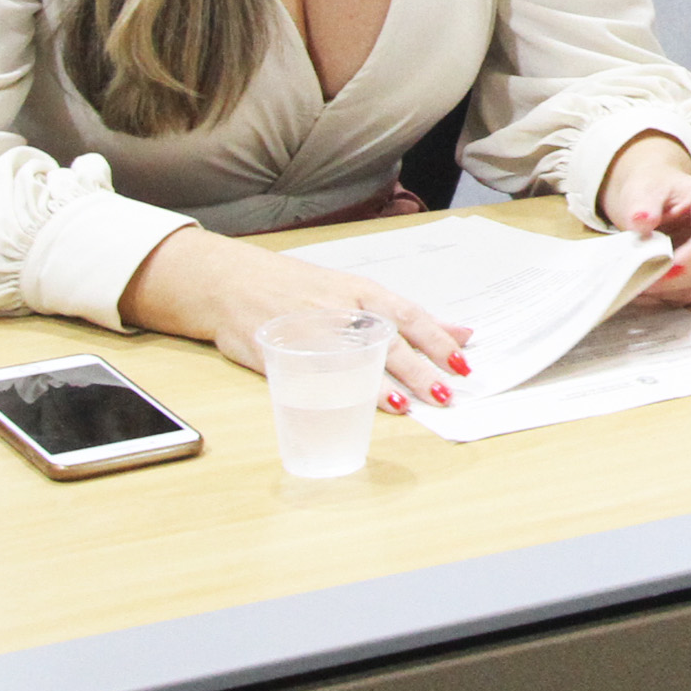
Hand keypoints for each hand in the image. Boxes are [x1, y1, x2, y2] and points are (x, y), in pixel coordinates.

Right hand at [120, 225, 473, 410]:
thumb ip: (402, 317)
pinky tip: (356, 407)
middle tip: (447, 391)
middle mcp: (338, 308)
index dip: (437, 338)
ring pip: (354, 358)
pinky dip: (338, 392)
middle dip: (420, 368)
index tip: (463, 360)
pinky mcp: (283, 353)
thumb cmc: (296, 289)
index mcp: (357, 291)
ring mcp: (309, 331)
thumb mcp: (351, 293)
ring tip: (414, 404)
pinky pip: (315, 376)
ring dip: (386, 384)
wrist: (228, 282)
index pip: (407, 313)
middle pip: (387, 340)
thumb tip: (460, 334)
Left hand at [596, 133, 690, 305]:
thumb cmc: (656, 189)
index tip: (660, 270)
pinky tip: (645, 285)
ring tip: (635, 281)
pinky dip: (667, 293)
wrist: (658, 197)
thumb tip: (642, 220)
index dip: (690, 259)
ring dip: (667, 289)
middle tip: (636, 280)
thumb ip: (643, 204)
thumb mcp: (645, 188)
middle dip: (673, 278)